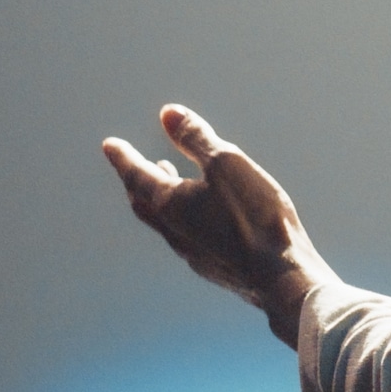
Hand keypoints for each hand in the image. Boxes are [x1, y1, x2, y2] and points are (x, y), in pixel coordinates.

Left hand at [102, 106, 336, 347]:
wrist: (281, 277)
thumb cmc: (254, 216)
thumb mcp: (227, 164)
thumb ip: (196, 138)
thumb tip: (168, 114)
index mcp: (170, 204)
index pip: (137, 175)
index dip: (123, 157)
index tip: (110, 145)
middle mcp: (174, 232)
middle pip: (144, 204)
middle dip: (138, 181)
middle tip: (135, 166)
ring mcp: (194, 254)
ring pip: (166, 223)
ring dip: (162, 201)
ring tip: (171, 182)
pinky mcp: (216, 269)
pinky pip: (189, 239)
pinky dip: (186, 220)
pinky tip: (206, 219)